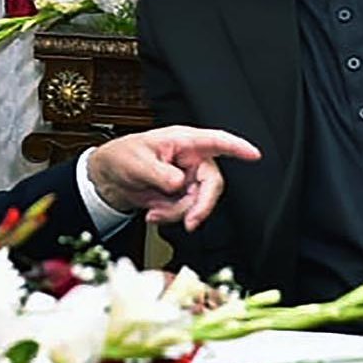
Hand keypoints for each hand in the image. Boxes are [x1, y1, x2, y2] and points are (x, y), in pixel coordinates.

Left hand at [84, 126, 260, 230]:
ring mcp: (187, 179)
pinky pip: (186, 212)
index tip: (253, 154)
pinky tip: (153, 213)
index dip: (237, 147)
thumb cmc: (122, 157)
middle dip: (201, 205)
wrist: (109, 179)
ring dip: (177, 213)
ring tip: (154, 212)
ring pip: (199, 203)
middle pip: (212, 183)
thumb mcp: (137, 162)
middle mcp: (190, 160)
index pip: (215, 141)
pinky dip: (171, 217)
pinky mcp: (181, 196)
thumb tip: (178, 183)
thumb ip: (159, 173)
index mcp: (183, 141)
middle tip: (190, 221)